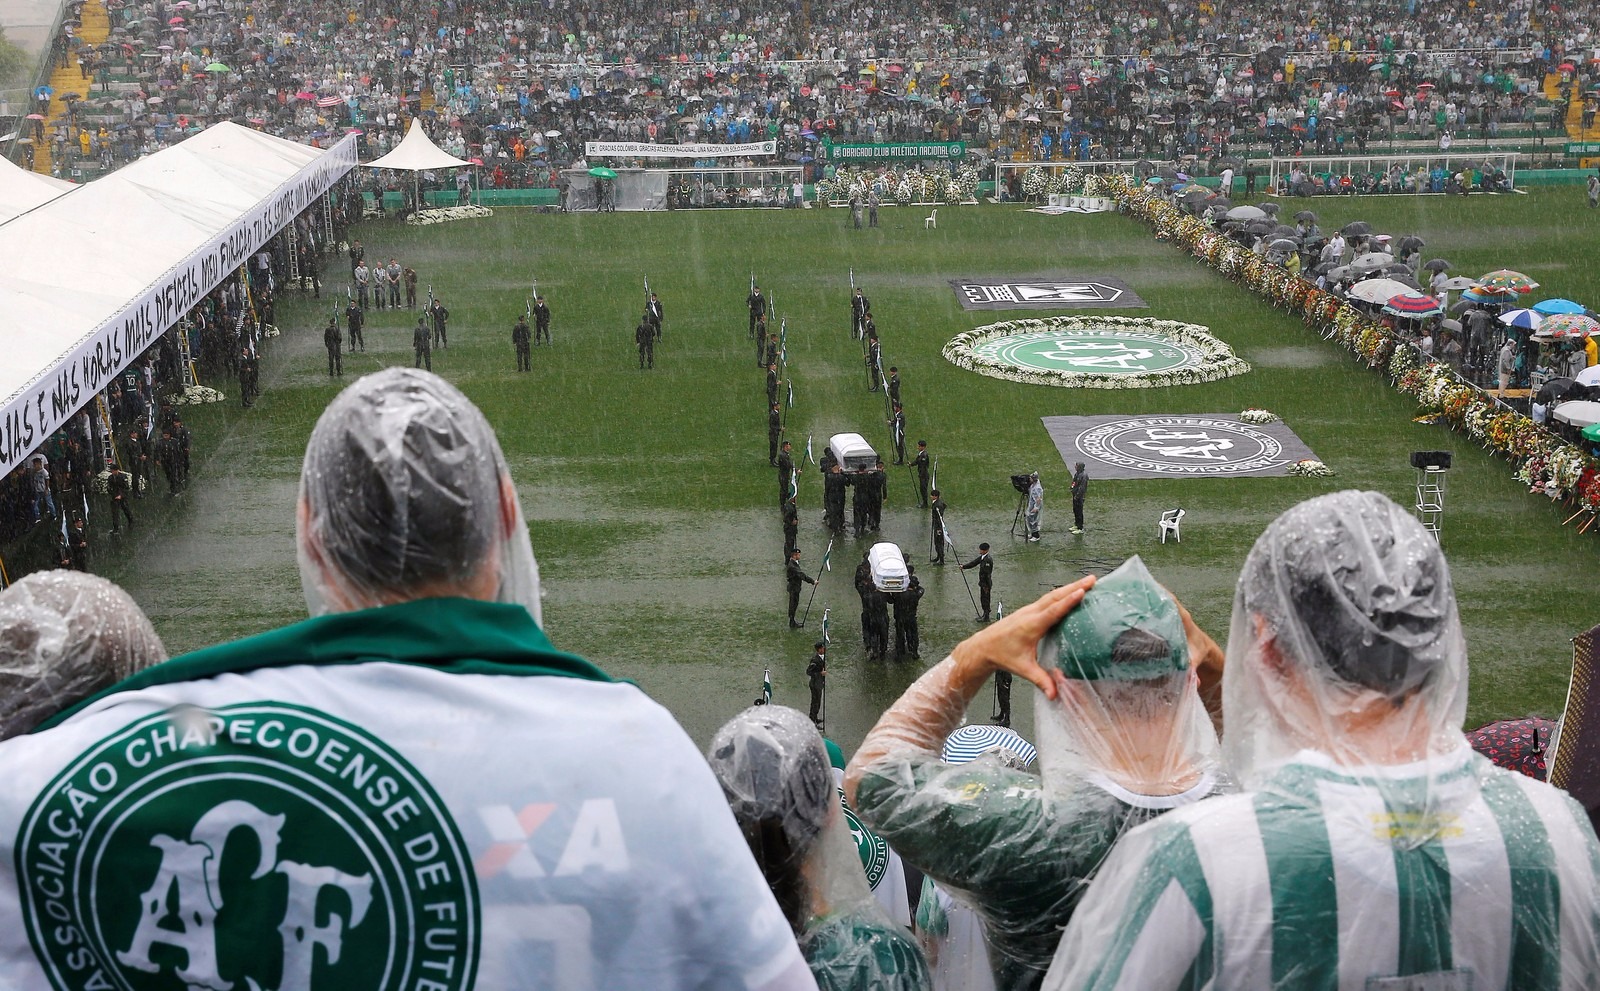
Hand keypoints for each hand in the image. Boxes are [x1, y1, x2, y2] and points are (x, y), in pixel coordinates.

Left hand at [949, 576, 1094, 698]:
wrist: (984, 647)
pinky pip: (1047, 599)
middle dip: (1075, 586)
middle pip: (1056, 596)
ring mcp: (1029, 610)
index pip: (1053, 611)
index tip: (1082, 591)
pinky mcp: (1029, 611)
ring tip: (1087, 581)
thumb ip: (1040, 680)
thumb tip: (1055, 694)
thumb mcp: (1023, 669)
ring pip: (1052, 595)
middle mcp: (1031, 614)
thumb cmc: (1003, 655)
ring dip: (1069, 587)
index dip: (1068, 601)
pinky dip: (1061, 593)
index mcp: (1031, 626)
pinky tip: (1070, 591)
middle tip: (1093, 580)